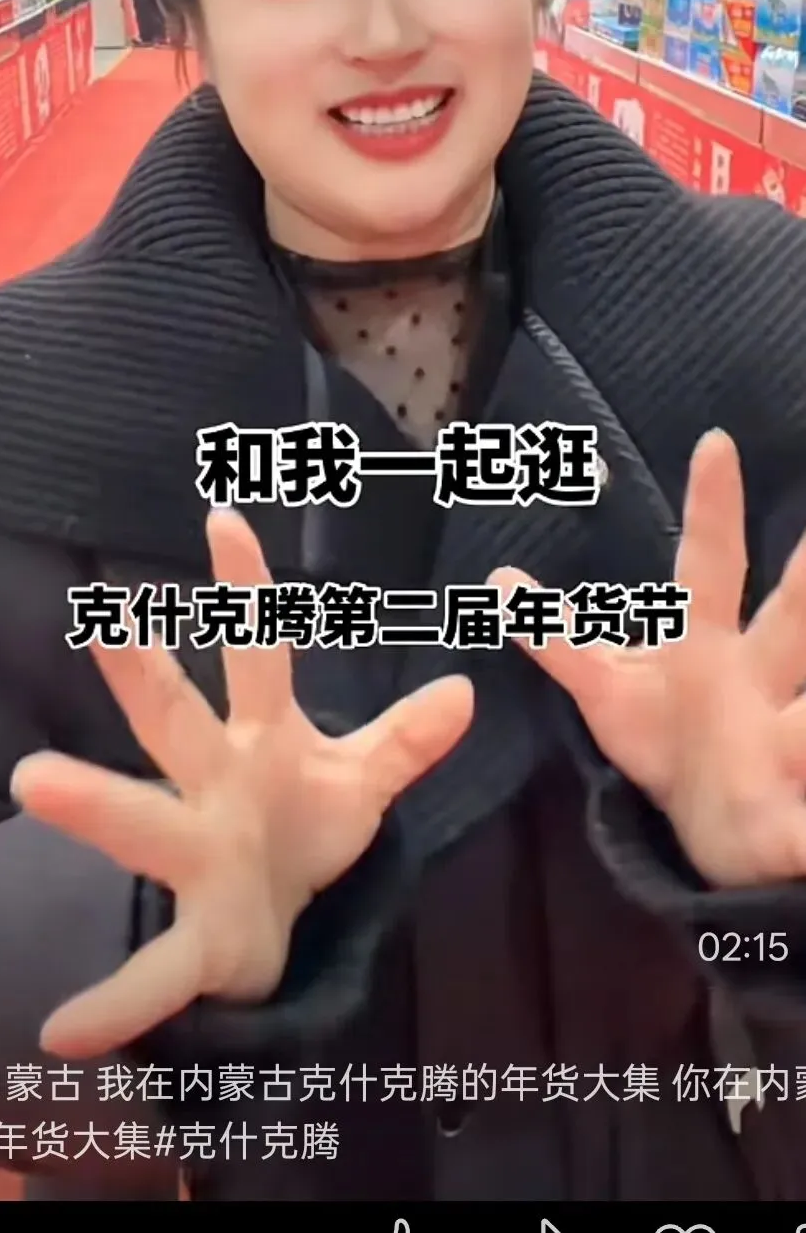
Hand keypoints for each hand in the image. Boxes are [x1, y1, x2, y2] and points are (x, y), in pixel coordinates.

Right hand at [12, 512, 472, 1059]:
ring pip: (143, 822)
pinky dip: (112, 1003)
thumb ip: (404, 740)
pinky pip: (154, 973)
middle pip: (178, 720)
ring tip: (31, 779)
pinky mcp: (199, 937)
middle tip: (104, 621)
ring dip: (92, 803)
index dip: (247, 589)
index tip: (223, 519)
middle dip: (144, 674)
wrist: (273, 927)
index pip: (258, 653)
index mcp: (260, 741)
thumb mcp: (358, 783)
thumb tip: (467, 689)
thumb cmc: (300, 830)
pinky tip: (63, 1034)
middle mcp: (214, 786)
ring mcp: (196, 855)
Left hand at [494, 429, 805, 889]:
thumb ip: (557, 639)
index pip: (710, 562)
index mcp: (706, 645)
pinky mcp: (788, 820)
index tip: (713, 442)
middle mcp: (754, 678)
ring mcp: (782, 744)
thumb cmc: (663, 734)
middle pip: (792, 623)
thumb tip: (497, 582)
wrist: (710, 827)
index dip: (711, 507)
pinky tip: (769, 812)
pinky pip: (801, 830)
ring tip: (805, 724)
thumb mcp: (604, 687)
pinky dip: (783, 815)